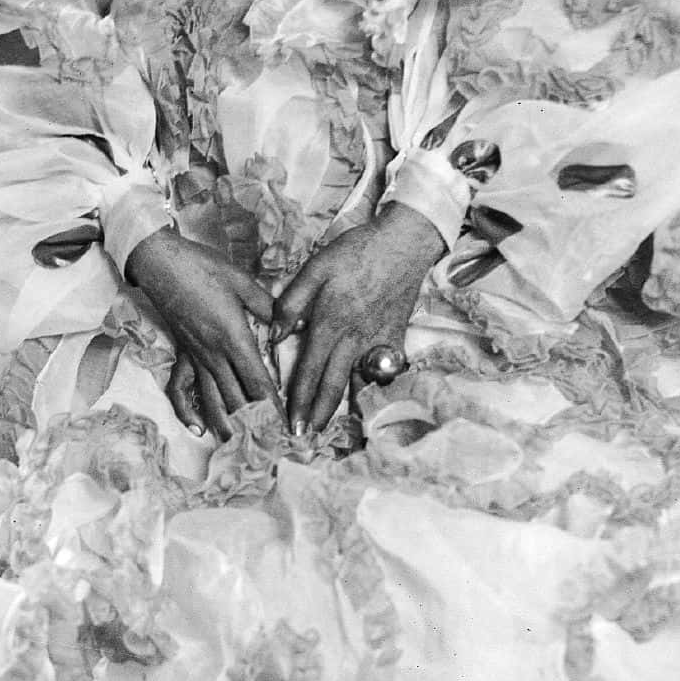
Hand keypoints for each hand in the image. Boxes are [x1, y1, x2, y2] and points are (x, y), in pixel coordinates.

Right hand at [125, 230, 282, 434]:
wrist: (162, 263)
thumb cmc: (204, 268)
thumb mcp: (243, 281)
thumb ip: (271, 306)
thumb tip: (295, 324)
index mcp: (234, 338)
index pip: (258, 381)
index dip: (273, 407)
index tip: (287, 425)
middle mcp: (215, 355)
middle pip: (237, 399)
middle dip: (255, 424)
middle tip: (272, 443)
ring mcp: (196, 358)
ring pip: (212, 401)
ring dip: (226, 426)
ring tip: (240, 446)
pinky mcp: (182, 355)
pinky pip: (180, 390)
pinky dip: (186, 412)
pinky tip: (197, 427)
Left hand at [271, 205, 446, 435]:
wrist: (404, 243)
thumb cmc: (357, 251)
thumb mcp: (316, 267)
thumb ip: (291, 302)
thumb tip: (275, 335)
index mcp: (330, 321)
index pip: (309, 370)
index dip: (298, 399)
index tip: (289, 421)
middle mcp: (354, 338)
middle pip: (332, 385)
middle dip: (317, 414)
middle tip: (304, 437)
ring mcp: (377, 340)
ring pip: (356, 382)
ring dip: (342, 408)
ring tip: (331, 429)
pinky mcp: (395, 337)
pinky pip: (382, 370)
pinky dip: (373, 388)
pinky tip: (365, 401)